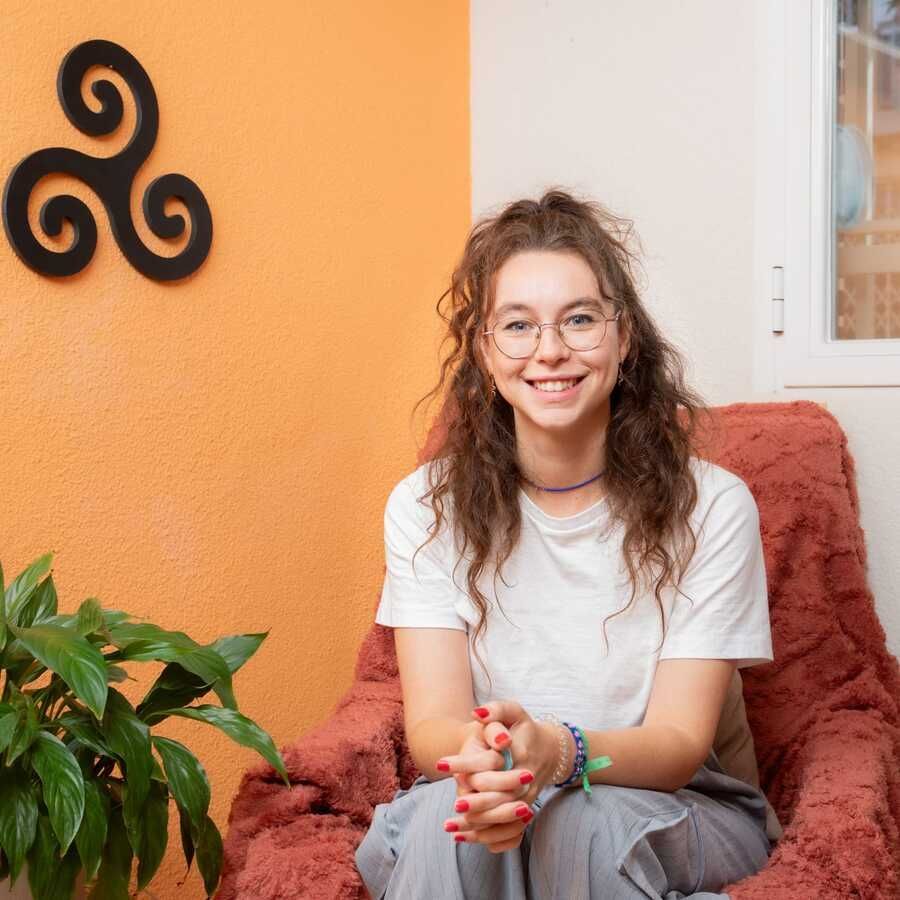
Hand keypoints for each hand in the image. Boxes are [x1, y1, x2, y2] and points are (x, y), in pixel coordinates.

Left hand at [437, 701, 561, 852]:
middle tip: (455, 804)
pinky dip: (488, 837)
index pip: (491, 761)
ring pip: (504, 817)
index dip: (465, 763)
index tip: (441, 763)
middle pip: (501, 795)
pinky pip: (508, 830)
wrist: (550, 750)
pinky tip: (464, 836)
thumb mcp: (514, 712)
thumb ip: (496, 710)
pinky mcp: (525, 811)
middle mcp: (526, 778)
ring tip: (451, 826)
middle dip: (477, 802)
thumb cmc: (525, 729)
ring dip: (478, 824)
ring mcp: (527, 797)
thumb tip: (476, 713)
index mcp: (520, 753)